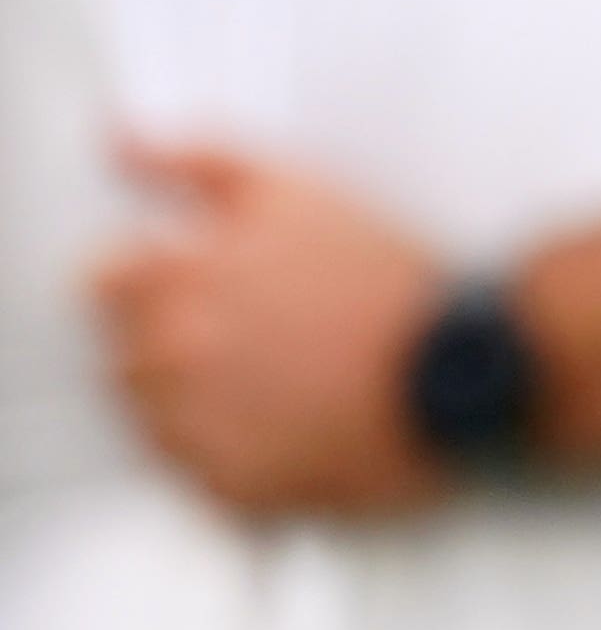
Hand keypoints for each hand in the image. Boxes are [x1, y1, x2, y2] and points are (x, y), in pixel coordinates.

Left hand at [90, 139, 446, 514]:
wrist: (470, 369)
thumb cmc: (390, 282)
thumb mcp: (296, 190)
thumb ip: (194, 159)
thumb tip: (120, 139)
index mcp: (172, 283)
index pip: (102, 282)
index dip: (157, 277)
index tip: (209, 284)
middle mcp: (168, 359)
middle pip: (128, 354)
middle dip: (182, 343)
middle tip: (265, 335)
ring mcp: (197, 431)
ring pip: (158, 421)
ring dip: (202, 404)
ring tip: (286, 385)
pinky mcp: (233, 489)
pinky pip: (203, 479)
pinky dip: (238, 460)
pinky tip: (296, 430)